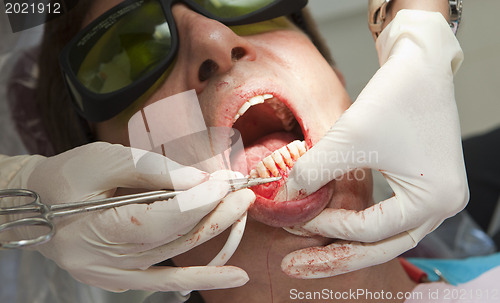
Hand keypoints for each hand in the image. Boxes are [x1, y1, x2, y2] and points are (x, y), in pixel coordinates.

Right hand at [3, 142, 254, 291]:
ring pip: (178, 255)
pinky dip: (204, 277)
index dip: (197, 201)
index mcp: (93, 229)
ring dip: (214, 232)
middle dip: (214, 212)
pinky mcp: (125, 279)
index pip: (159, 218)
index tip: (225, 182)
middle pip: (174, 238)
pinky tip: (237, 277)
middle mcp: (105, 262)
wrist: (38, 206)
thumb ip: (153, 170)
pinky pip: (170, 281)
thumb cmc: (67, 176)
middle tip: (243, 192)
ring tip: (241, 210)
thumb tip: (201, 181)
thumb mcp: (104, 160)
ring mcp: (116, 276)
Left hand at [281, 10, 466, 277]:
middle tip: (295, 266)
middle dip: (335, 257)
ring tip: (308, 252)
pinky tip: (330, 224)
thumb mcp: (349, 138)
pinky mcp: (419, 185)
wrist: (420, 62)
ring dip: (345, 243)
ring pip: (383, 236)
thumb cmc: (395, 96)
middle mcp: (440, 207)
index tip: (298, 216)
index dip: (329, 225)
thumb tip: (284, 196)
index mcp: (433, 200)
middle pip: (380, 247)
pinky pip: (386, 215)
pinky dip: (357, 222)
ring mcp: (432, 197)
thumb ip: (314, 171)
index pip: (371, 230)